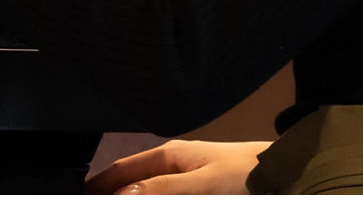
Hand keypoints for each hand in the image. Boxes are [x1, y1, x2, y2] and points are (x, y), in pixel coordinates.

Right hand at [85, 139, 270, 194]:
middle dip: (110, 192)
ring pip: (146, 191)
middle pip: (131, 181)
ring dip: (129, 198)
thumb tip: (125, 195)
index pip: (123, 170)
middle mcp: (174, 164)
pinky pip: (163, 196)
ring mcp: (185, 177)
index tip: (81, 196)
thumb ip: (164, 189)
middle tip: (91, 204)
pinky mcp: (197, 191)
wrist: (280, 173)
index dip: (99, 183)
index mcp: (170, 155)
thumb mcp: (202, 184)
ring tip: (113, 206)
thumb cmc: (246, 172)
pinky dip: (149, 201)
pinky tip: (147, 206)